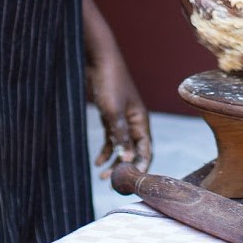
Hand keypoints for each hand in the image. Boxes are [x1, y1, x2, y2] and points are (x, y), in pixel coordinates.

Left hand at [83, 0, 151, 176]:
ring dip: (114, 161)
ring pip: (122, 146)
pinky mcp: (110, 116)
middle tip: (112, 183)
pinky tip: (96, 161)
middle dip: (125, 167)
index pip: (146, 150)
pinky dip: (106, 150)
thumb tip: (129, 160)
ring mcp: (122, 119)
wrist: (97, 60)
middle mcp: (134, 122)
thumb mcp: (114, 112)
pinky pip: (112, 138)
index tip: (131, 183)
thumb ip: (122, 136)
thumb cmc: (109, 82)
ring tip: (101, 175)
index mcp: (141, 120)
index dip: (141, 166)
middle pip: (134, 151)